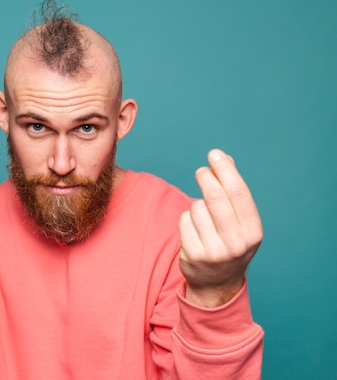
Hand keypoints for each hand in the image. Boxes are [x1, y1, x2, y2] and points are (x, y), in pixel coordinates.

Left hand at [179, 149, 262, 306]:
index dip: (225, 170)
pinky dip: (187, 220)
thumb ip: (233, 191)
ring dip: (197, 206)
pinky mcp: (193, 254)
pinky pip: (184, 221)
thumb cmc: (230, 241)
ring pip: (197, 208)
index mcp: (253, 231)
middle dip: (206, 178)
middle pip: (215, 198)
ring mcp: (214, 251)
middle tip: (202, 171)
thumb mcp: (241, 221)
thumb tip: (225, 158)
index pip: (238, 193)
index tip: (215, 154)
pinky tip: (194, 231)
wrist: (217, 282)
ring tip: (204, 220)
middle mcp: (236, 243)